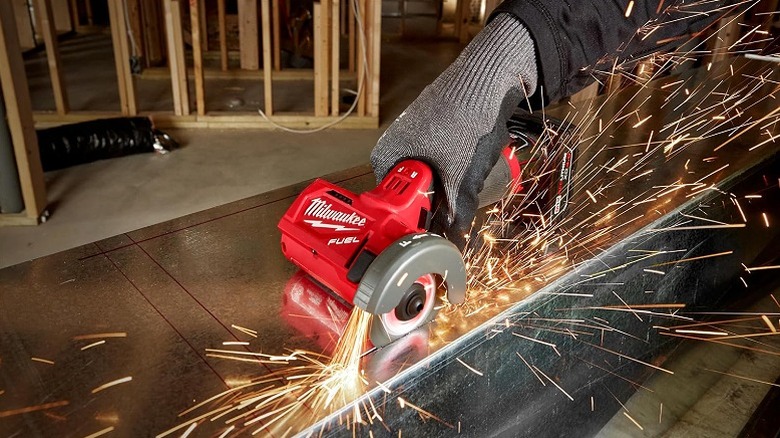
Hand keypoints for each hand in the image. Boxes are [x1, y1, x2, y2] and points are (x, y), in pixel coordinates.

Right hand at [371, 14, 537, 248]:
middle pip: (415, 194)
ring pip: (433, 178)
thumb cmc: (465, 121)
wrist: (488, 77)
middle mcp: (395, 147)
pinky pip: (443, 161)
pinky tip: (472, 171)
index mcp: (386, 159)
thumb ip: (456, 213)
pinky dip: (456, 170)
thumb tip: (454, 244)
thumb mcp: (461, 177)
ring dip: (450, 189)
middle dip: (437, 207)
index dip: (416, 224)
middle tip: (456, 217)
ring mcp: (415, 136)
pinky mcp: (436, 129)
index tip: (434, 238)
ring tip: (468, 191)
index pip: (395, 206)